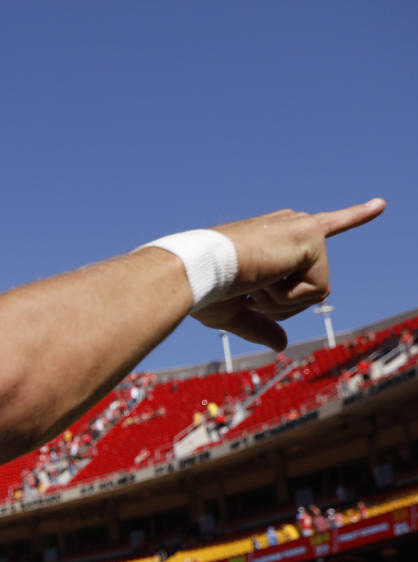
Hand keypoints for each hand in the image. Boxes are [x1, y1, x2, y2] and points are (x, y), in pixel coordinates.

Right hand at [192, 199, 385, 349]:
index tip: (380, 205)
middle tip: (245, 293)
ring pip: (316, 291)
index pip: (320, 227)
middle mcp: (290, 226)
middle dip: (282, 305)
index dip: (352, 217)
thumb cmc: (203, 288)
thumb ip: (261, 327)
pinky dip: (287, 298)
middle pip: (312, 285)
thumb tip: (282, 345)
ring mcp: (302, 229)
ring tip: (251, 284)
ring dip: (283, 302)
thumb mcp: (233, 313)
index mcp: (272, 236)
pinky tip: (261, 279)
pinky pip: (316, 289)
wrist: (192, 272)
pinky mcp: (311, 236)